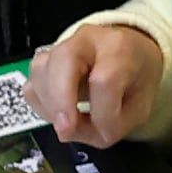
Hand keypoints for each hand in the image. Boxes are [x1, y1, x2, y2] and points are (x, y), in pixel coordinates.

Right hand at [26, 23, 162, 149]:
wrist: (131, 54)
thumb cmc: (136, 81)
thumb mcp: (139, 109)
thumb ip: (111, 125)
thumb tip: (70, 132)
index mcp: (120, 48)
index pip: (104, 81)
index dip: (102, 113)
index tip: (106, 133)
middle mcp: (87, 39)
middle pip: (63, 61)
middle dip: (61, 101)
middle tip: (66, 130)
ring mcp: (61, 45)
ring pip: (40, 70)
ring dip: (50, 105)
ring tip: (70, 123)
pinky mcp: (44, 58)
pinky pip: (32, 81)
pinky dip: (41, 104)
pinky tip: (58, 114)